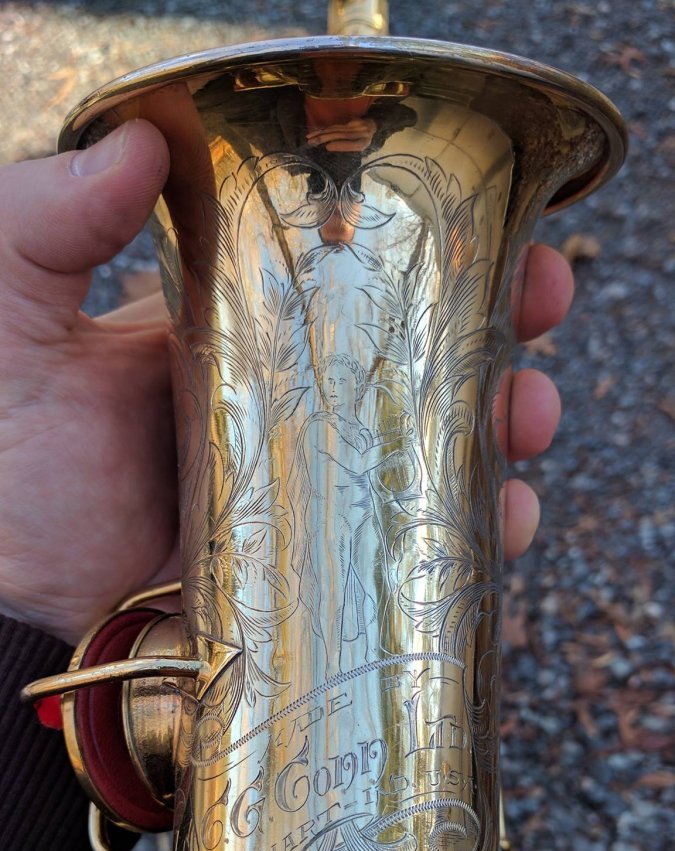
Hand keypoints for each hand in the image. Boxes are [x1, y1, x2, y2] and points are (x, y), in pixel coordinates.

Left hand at [0, 121, 570, 644]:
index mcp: (219, 336)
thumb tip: (134, 138)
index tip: (492, 227)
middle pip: (404, 364)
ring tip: (532, 417)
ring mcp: (293, 495)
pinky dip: (462, 544)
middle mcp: (272, 410)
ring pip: (418, 458)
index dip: (422, 247)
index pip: (340, 278)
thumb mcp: (4, 305)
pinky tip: (505, 520)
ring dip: (495, 434)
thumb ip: (49, 219)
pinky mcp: (298, 573)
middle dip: (488, 336)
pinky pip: (395, 558)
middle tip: (538, 314)